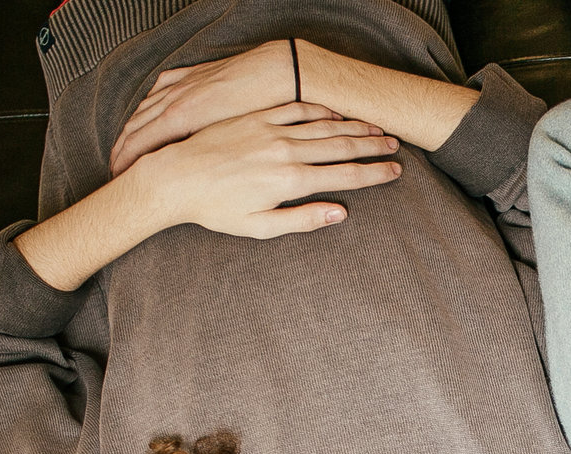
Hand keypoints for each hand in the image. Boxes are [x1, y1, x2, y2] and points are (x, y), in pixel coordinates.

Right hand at [112, 39, 297, 174]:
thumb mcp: (234, 142)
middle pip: (136, 126)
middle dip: (122, 150)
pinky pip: (161, 87)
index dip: (126, 163)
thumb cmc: (263, 110)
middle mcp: (176, 99)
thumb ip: (201, 153)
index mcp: (182, 118)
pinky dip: (149, 101)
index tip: (118, 178)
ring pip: (146, 107)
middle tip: (115, 169)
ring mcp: (184, 84)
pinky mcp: (194, 74)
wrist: (281, 71)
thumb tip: (179, 173)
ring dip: (132, 128)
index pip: (140, 144)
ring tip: (125, 147)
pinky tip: (147, 109)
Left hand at [132, 101, 401, 237]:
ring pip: (323, 125)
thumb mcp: (261, 227)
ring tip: (377, 128)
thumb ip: (303, 220)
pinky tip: (336, 113)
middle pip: (341, 146)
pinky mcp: (256, 118)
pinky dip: (320, 110)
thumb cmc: (216, 209)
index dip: (374, 173)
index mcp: (290, 181)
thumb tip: (340, 214)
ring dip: (354, 126)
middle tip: (396, 146)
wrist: (174, 178)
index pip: (345, 175)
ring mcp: (271, 130)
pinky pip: (295, 109)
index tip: (395, 172)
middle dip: (373, 146)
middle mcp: (285, 151)